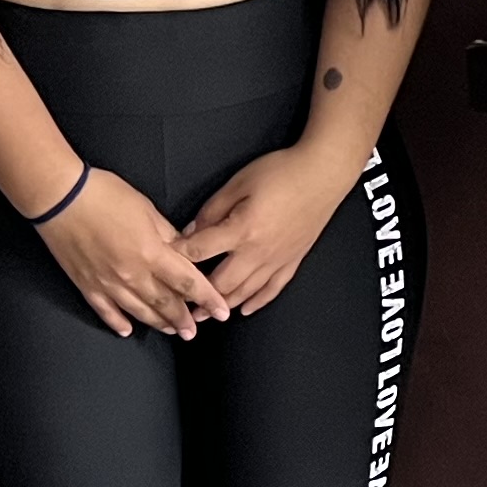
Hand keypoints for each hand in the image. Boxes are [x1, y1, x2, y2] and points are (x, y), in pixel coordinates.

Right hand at [33, 166, 225, 339]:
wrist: (60, 197)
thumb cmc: (104, 195)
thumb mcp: (147, 208)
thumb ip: (168, 234)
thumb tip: (183, 249)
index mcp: (152, 253)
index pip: (188, 282)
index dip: (208, 298)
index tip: (222, 311)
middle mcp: (133, 274)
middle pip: (165, 303)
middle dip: (183, 319)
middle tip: (194, 331)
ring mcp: (108, 283)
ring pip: (139, 311)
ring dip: (158, 323)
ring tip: (171, 331)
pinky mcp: (86, 284)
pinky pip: (106, 310)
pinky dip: (118, 322)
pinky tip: (128, 329)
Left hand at [178, 143, 366, 316]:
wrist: (323, 174)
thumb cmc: (282, 172)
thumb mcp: (238, 182)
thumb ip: (212, 209)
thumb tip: (192, 230)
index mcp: (241, 230)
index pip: (200, 251)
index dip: (178, 257)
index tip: (162, 262)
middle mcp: (258, 252)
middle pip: (221, 283)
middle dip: (198, 297)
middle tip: (180, 305)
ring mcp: (277, 260)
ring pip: (245, 293)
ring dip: (223, 306)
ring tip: (205, 315)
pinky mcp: (292, 261)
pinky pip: (272, 289)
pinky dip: (256, 302)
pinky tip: (245, 308)